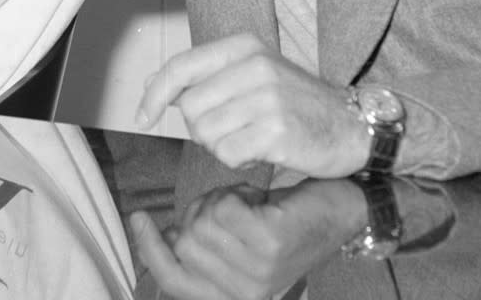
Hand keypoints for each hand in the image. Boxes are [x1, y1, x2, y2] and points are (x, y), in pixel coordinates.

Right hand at [129, 178, 367, 299]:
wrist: (342, 209)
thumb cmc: (290, 220)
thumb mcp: (244, 243)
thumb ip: (205, 247)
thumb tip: (166, 236)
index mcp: (234, 298)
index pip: (174, 282)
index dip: (150, 251)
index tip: (138, 216)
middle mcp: (244, 294)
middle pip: (184, 242)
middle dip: (199, 211)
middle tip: (231, 205)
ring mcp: (256, 272)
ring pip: (202, 221)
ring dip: (220, 199)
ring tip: (249, 202)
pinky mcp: (268, 243)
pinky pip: (223, 207)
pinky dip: (236, 192)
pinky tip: (258, 198)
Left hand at [135, 34, 368, 178]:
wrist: (351, 125)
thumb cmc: (294, 102)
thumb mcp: (252, 73)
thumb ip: (205, 76)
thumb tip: (153, 87)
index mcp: (244, 46)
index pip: (182, 66)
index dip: (155, 93)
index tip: (142, 116)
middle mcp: (255, 65)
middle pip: (191, 107)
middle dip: (201, 128)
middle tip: (231, 129)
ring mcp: (267, 98)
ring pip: (207, 133)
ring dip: (221, 145)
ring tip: (250, 137)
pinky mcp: (277, 131)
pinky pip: (228, 154)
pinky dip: (237, 161)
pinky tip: (260, 152)